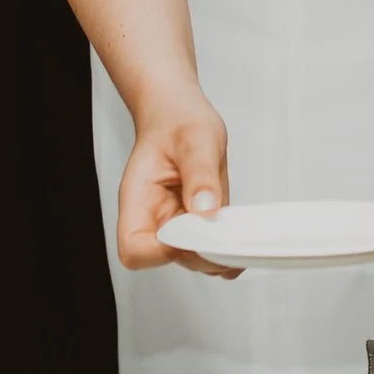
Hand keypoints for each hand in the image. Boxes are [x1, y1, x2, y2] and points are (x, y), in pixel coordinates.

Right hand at [114, 99, 237, 274]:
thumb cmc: (177, 120)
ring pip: (189, 259)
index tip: (192, 232)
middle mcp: (153, 216)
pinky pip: (207, 246)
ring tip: (238, 239)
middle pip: (164, 260)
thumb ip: (200, 174)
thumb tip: (205, 211)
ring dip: (214, 256)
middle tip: (227, 238)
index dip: (161, 251)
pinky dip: (225, 249)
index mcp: (138, 199)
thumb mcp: (195, 138)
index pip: (134, 248)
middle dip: (198, 256)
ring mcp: (174, 221)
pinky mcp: (196, 221)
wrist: (179, 113)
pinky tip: (239, 238)